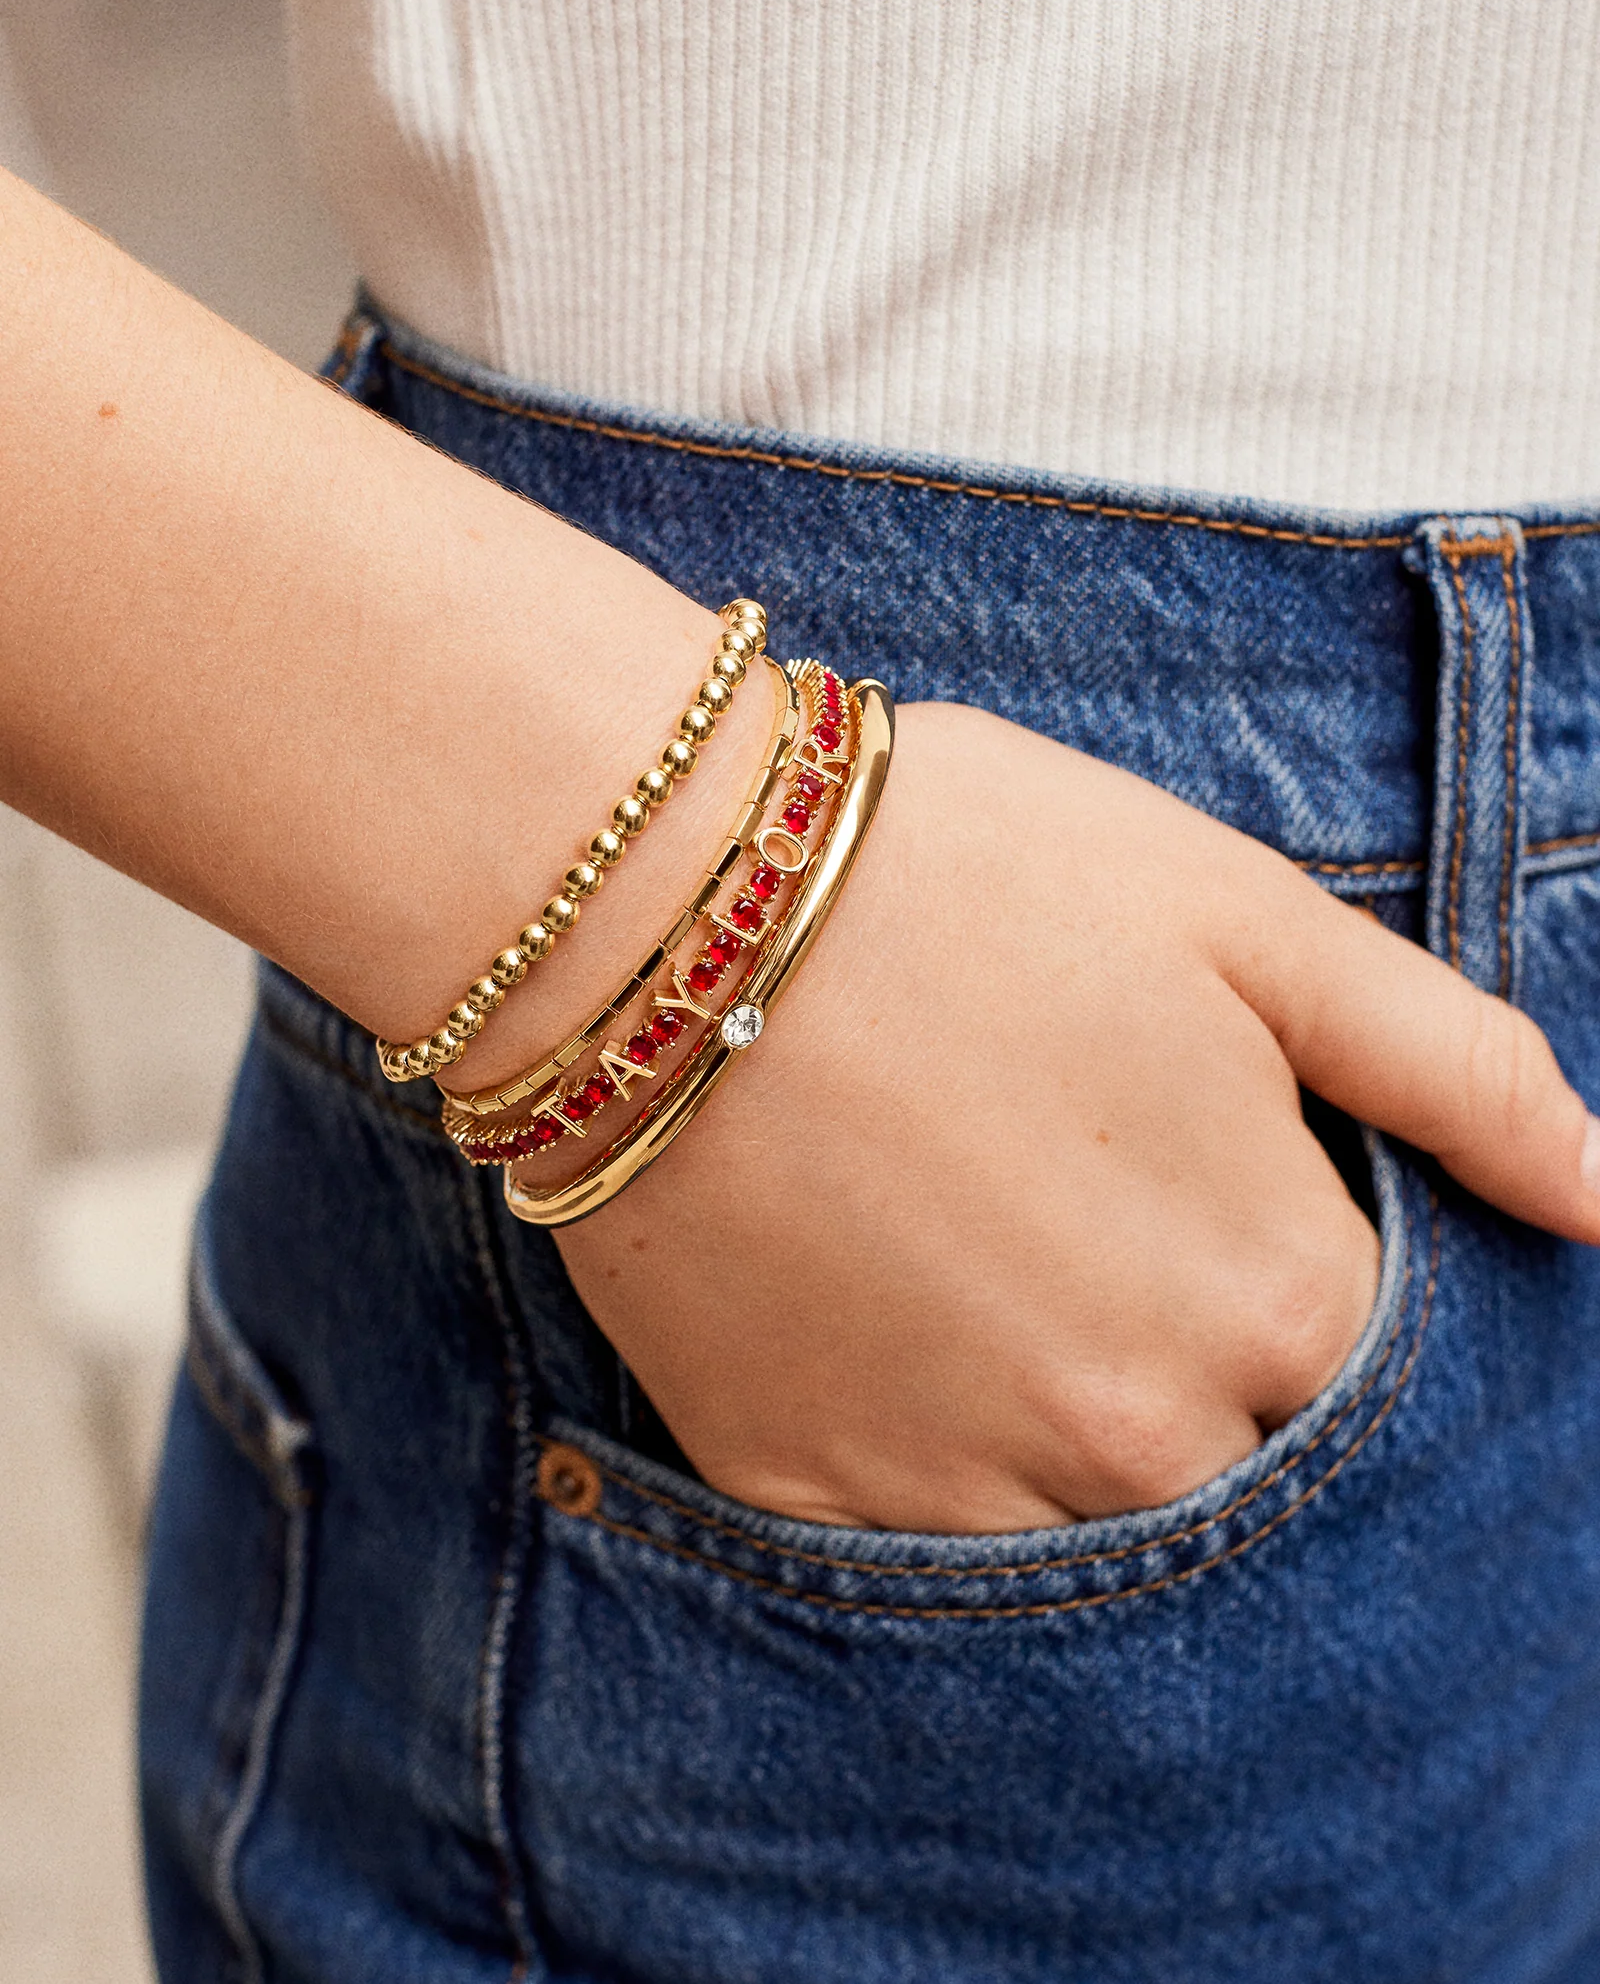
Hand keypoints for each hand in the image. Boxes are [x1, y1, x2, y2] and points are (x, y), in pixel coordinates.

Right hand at [557, 702, 1599, 1531]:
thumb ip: (1456, 1070)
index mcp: (1277, 1296)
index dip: (1294, 1256)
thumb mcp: (1248, 919)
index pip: (1371, 1363)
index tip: (1202, 1171)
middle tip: (1077, 1207)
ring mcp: (963, 1486)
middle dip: (1194, 1356)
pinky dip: (925, 1443)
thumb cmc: (968, 874)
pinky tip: (882, 1304)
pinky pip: (919, 1535)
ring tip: (973, 1247)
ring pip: (1085, 1523)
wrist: (657, 903)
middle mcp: (1140, 1436)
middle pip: (1239, 1465)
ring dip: (1063, 1415)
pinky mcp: (806, 1492)